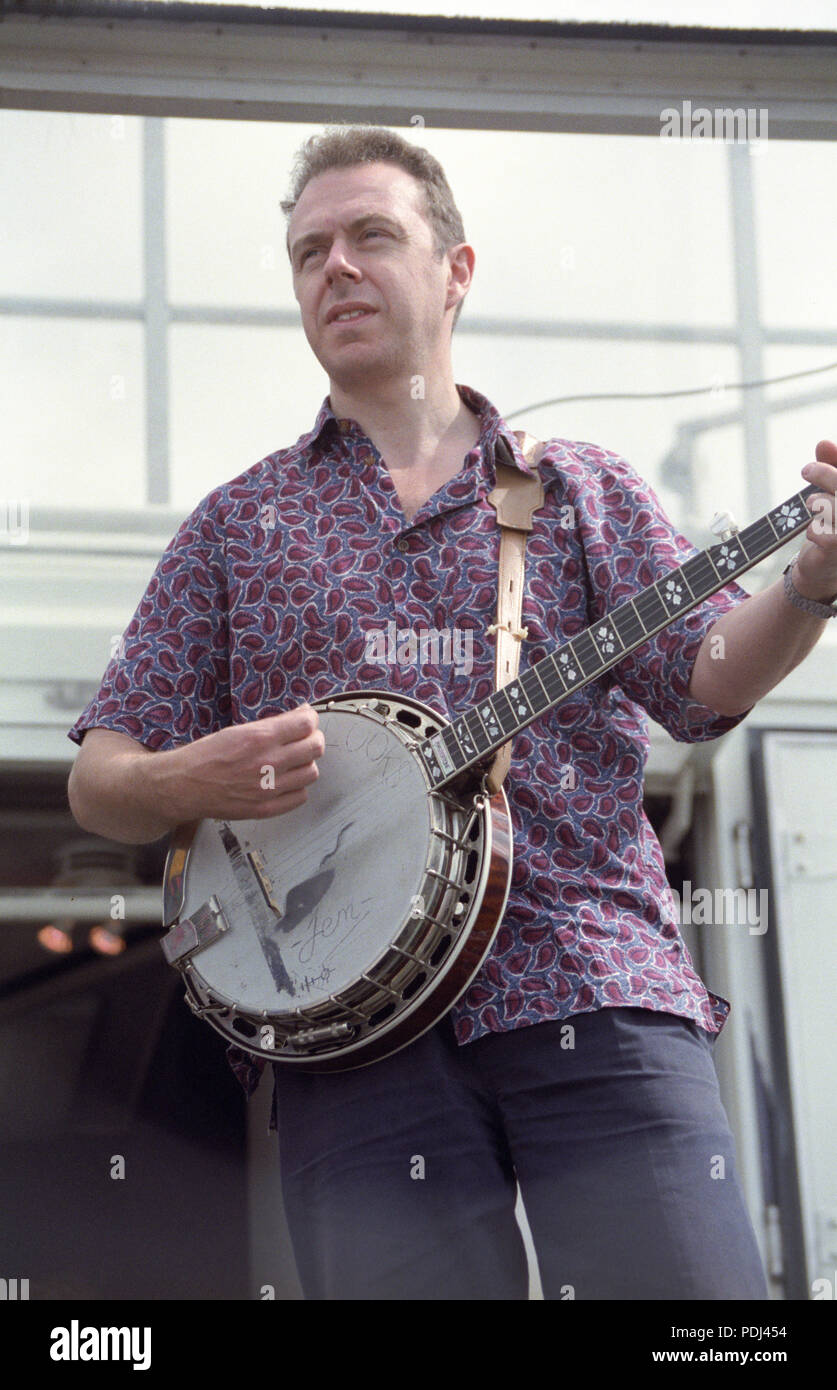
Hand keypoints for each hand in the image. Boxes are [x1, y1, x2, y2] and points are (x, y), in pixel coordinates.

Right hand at [150, 703, 324, 823]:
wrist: (184, 785)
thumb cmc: (206, 756)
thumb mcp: (237, 730)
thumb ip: (271, 725)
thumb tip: (299, 716)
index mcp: (259, 738)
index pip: (306, 724)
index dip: (310, 719)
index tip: (306, 720)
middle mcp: (268, 762)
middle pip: (315, 747)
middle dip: (312, 739)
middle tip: (304, 739)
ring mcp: (269, 788)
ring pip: (312, 772)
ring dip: (306, 764)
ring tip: (293, 761)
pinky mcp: (266, 808)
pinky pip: (300, 796)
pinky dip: (297, 787)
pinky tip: (286, 781)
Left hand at [796, 440, 836, 602]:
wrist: (824, 570)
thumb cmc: (833, 526)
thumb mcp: (833, 495)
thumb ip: (833, 468)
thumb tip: (823, 443)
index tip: (820, 456)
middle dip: (826, 475)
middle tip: (806, 471)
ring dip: (820, 502)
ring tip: (811, 504)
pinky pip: (826, 534)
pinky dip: (815, 528)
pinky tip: (814, 531)